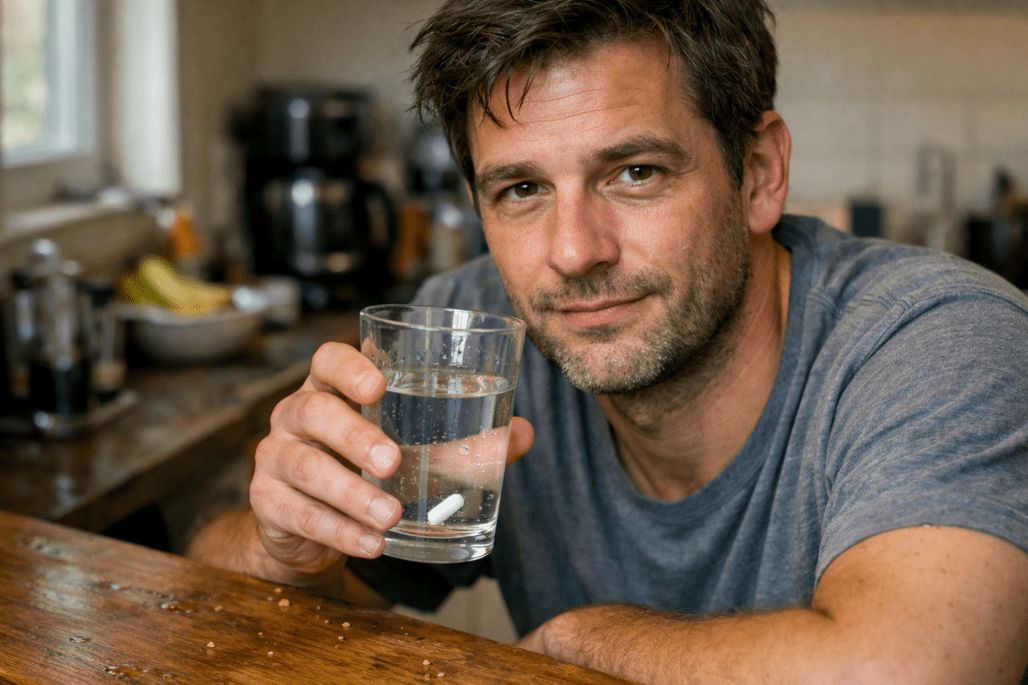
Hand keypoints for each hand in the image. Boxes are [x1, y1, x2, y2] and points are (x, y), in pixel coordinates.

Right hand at [248, 341, 534, 577]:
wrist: (313, 526)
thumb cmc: (370, 470)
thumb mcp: (416, 452)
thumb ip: (466, 444)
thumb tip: (523, 433)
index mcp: (331, 389)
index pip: (327, 360)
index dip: (348, 367)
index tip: (378, 386)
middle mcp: (295, 415)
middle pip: (313, 411)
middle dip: (354, 436)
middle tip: (393, 462)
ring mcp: (275, 457)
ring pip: (304, 466)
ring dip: (349, 492)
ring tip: (389, 514)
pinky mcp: (268, 502)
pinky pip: (298, 513)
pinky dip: (338, 530)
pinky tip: (371, 544)